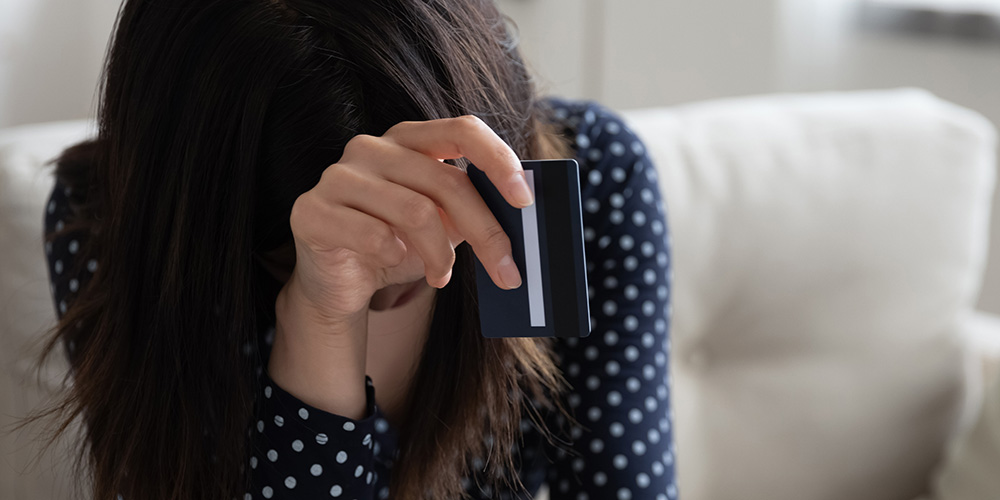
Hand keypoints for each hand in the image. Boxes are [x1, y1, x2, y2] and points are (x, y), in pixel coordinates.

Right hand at [269, 116, 533, 417]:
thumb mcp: (442, 225)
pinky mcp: (312, 211)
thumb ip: (473, 210)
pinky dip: (395, 257)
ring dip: (440, 255)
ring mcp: (338, 176)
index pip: (462, 129)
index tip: (524, 200)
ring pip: (415, 212)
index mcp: (408, 139)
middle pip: (446, 182)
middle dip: (486, 232)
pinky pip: (373, 235)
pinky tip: (393, 262)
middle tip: (508, 272)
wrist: (336, 281)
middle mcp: (371, 147)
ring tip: (443, 275)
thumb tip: (520, 216)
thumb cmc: (394, 244)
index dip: (499, 160)